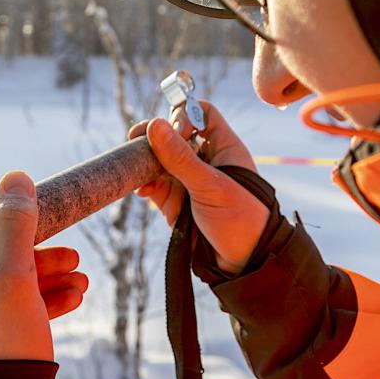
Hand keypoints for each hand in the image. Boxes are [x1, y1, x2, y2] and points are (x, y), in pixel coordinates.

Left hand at [0, 171, 87, 365]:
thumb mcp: (10, 277)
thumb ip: (13, 224)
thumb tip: (14, 178)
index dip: (8, 225)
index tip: (43, 225)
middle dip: (37, 261)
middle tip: (73, 260)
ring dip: (39, 286)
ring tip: (80, 285)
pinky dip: (25, 313)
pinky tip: (67, 304)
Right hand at [128, 102, 268, 274]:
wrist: (244, 264)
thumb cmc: (241, 220)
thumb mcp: (211, 186)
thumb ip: (181, 158)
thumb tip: (154, 125)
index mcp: (223, 147)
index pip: (201, 114)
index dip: (184, 114)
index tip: (174, 130)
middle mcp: (205, 160)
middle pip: (174, 135)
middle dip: (154, 137)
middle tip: (135, 140)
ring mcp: (189, 181)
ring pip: (160, 161)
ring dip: (145, 162)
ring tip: (134, 167)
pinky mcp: (176, 203)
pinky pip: (154, 186)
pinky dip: (144, 184)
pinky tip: (140, 189)